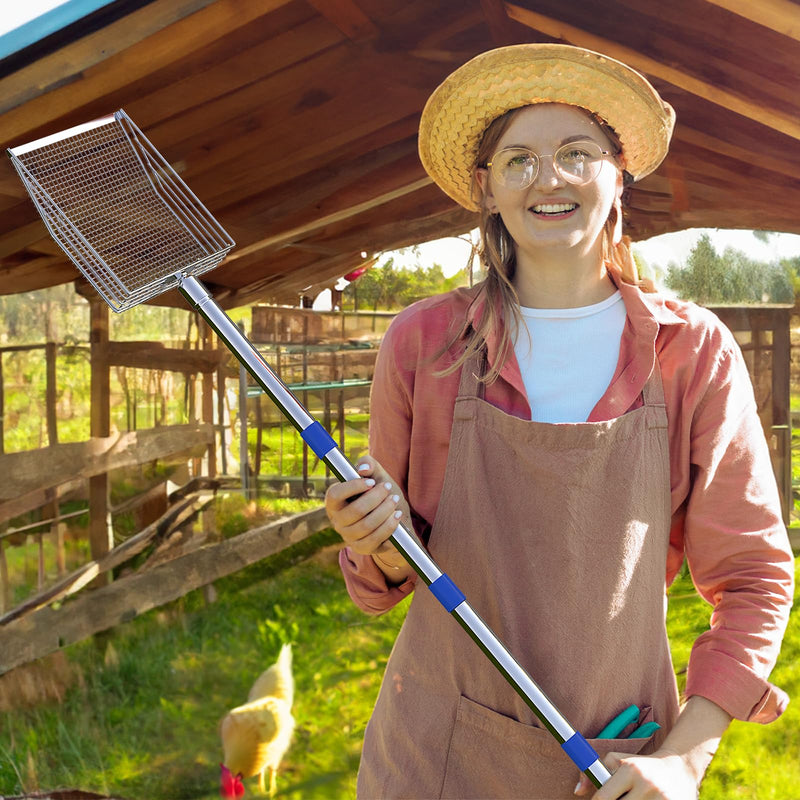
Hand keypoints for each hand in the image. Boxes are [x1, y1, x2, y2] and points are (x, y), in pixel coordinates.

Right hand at [324, 455, 407, 558]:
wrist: (394, 516)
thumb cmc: (380, 493)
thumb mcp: (376, 475)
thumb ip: (368, 464)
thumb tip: (362, 469)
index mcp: (334, 502)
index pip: (334, 495)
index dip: (352, 488)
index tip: (372, 482)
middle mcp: (337, 521)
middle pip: (355, 511)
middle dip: (376, 498)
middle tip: (389, 488)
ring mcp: (349, 537)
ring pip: (366, 526)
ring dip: (385, 511)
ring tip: (395, 500)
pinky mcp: (362, 548)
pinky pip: (375, 539)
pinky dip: (389, 526)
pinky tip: (397, 516)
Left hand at [574, 749, 698, 798]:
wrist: (680, 768)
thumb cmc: (641, 766)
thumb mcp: (617, 761)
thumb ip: (592, 772)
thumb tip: (577, 791)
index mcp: (630, 770)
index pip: (603, 798)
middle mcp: (646, 784)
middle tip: (624, 797)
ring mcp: (663, 799)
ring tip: (634, 798)